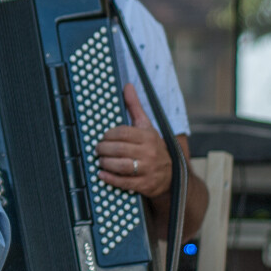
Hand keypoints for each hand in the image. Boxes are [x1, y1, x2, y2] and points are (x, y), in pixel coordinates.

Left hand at [95, 83, 171, 199]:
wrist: (173, 174)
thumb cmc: (154, 147)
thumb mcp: (147, 126)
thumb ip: (135, 107)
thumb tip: (127, 86)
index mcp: (148, 136)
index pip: (123, 132)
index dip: (108, 134)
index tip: (103, 137)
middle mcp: (150, 152)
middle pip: (119, 149)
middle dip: (103, 149)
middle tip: (97, 149)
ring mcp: (148, 169)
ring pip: (121, 165)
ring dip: (105, 162)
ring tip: (99, 160)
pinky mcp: (145, 184)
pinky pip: (124, 182)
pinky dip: (110, 178)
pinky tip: (101, 174)